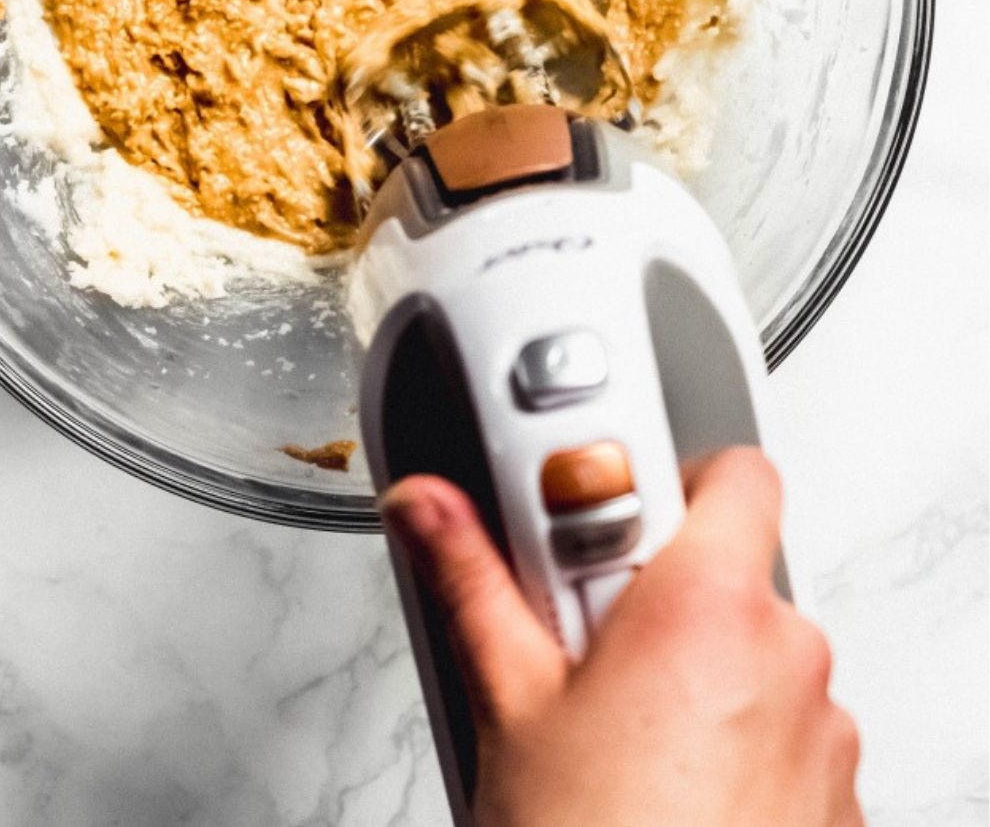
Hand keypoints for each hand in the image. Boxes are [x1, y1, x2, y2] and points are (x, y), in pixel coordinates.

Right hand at [383, 448, 859, 826]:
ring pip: (749, 654)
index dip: (651, 475)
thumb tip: (429, 505)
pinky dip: (725, 739)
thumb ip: (469, 579)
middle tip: (567, 638)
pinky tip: (650, 778)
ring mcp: (823, 732)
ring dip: (686, 670)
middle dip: (645, 590)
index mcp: (709, 607)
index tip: (575, 511)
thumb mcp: (504, 700)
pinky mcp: (834, 797)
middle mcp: (787, 656)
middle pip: (722, 567)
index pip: (729, 470)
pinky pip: (779, 731)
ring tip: (601, 725)